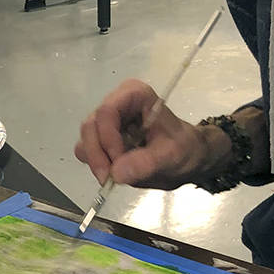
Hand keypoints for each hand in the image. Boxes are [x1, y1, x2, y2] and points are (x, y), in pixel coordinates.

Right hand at [75, 78, 219, 189]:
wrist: (186, 157)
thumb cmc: (183, 148)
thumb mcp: (171, 156)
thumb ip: (145, 163)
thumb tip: (116, 173)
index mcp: (134, 95)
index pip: (107, 112)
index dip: (107, 138)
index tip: (118, 163)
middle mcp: (116, 103)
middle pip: (91, 126)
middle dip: (98, 154)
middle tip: (110, 178)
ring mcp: (107, 121)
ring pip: (86, 140)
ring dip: (96, 161)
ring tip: (117, 175)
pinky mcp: (102, 138)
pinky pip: (87, 151)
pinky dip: (96, 165)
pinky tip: (115, 172)